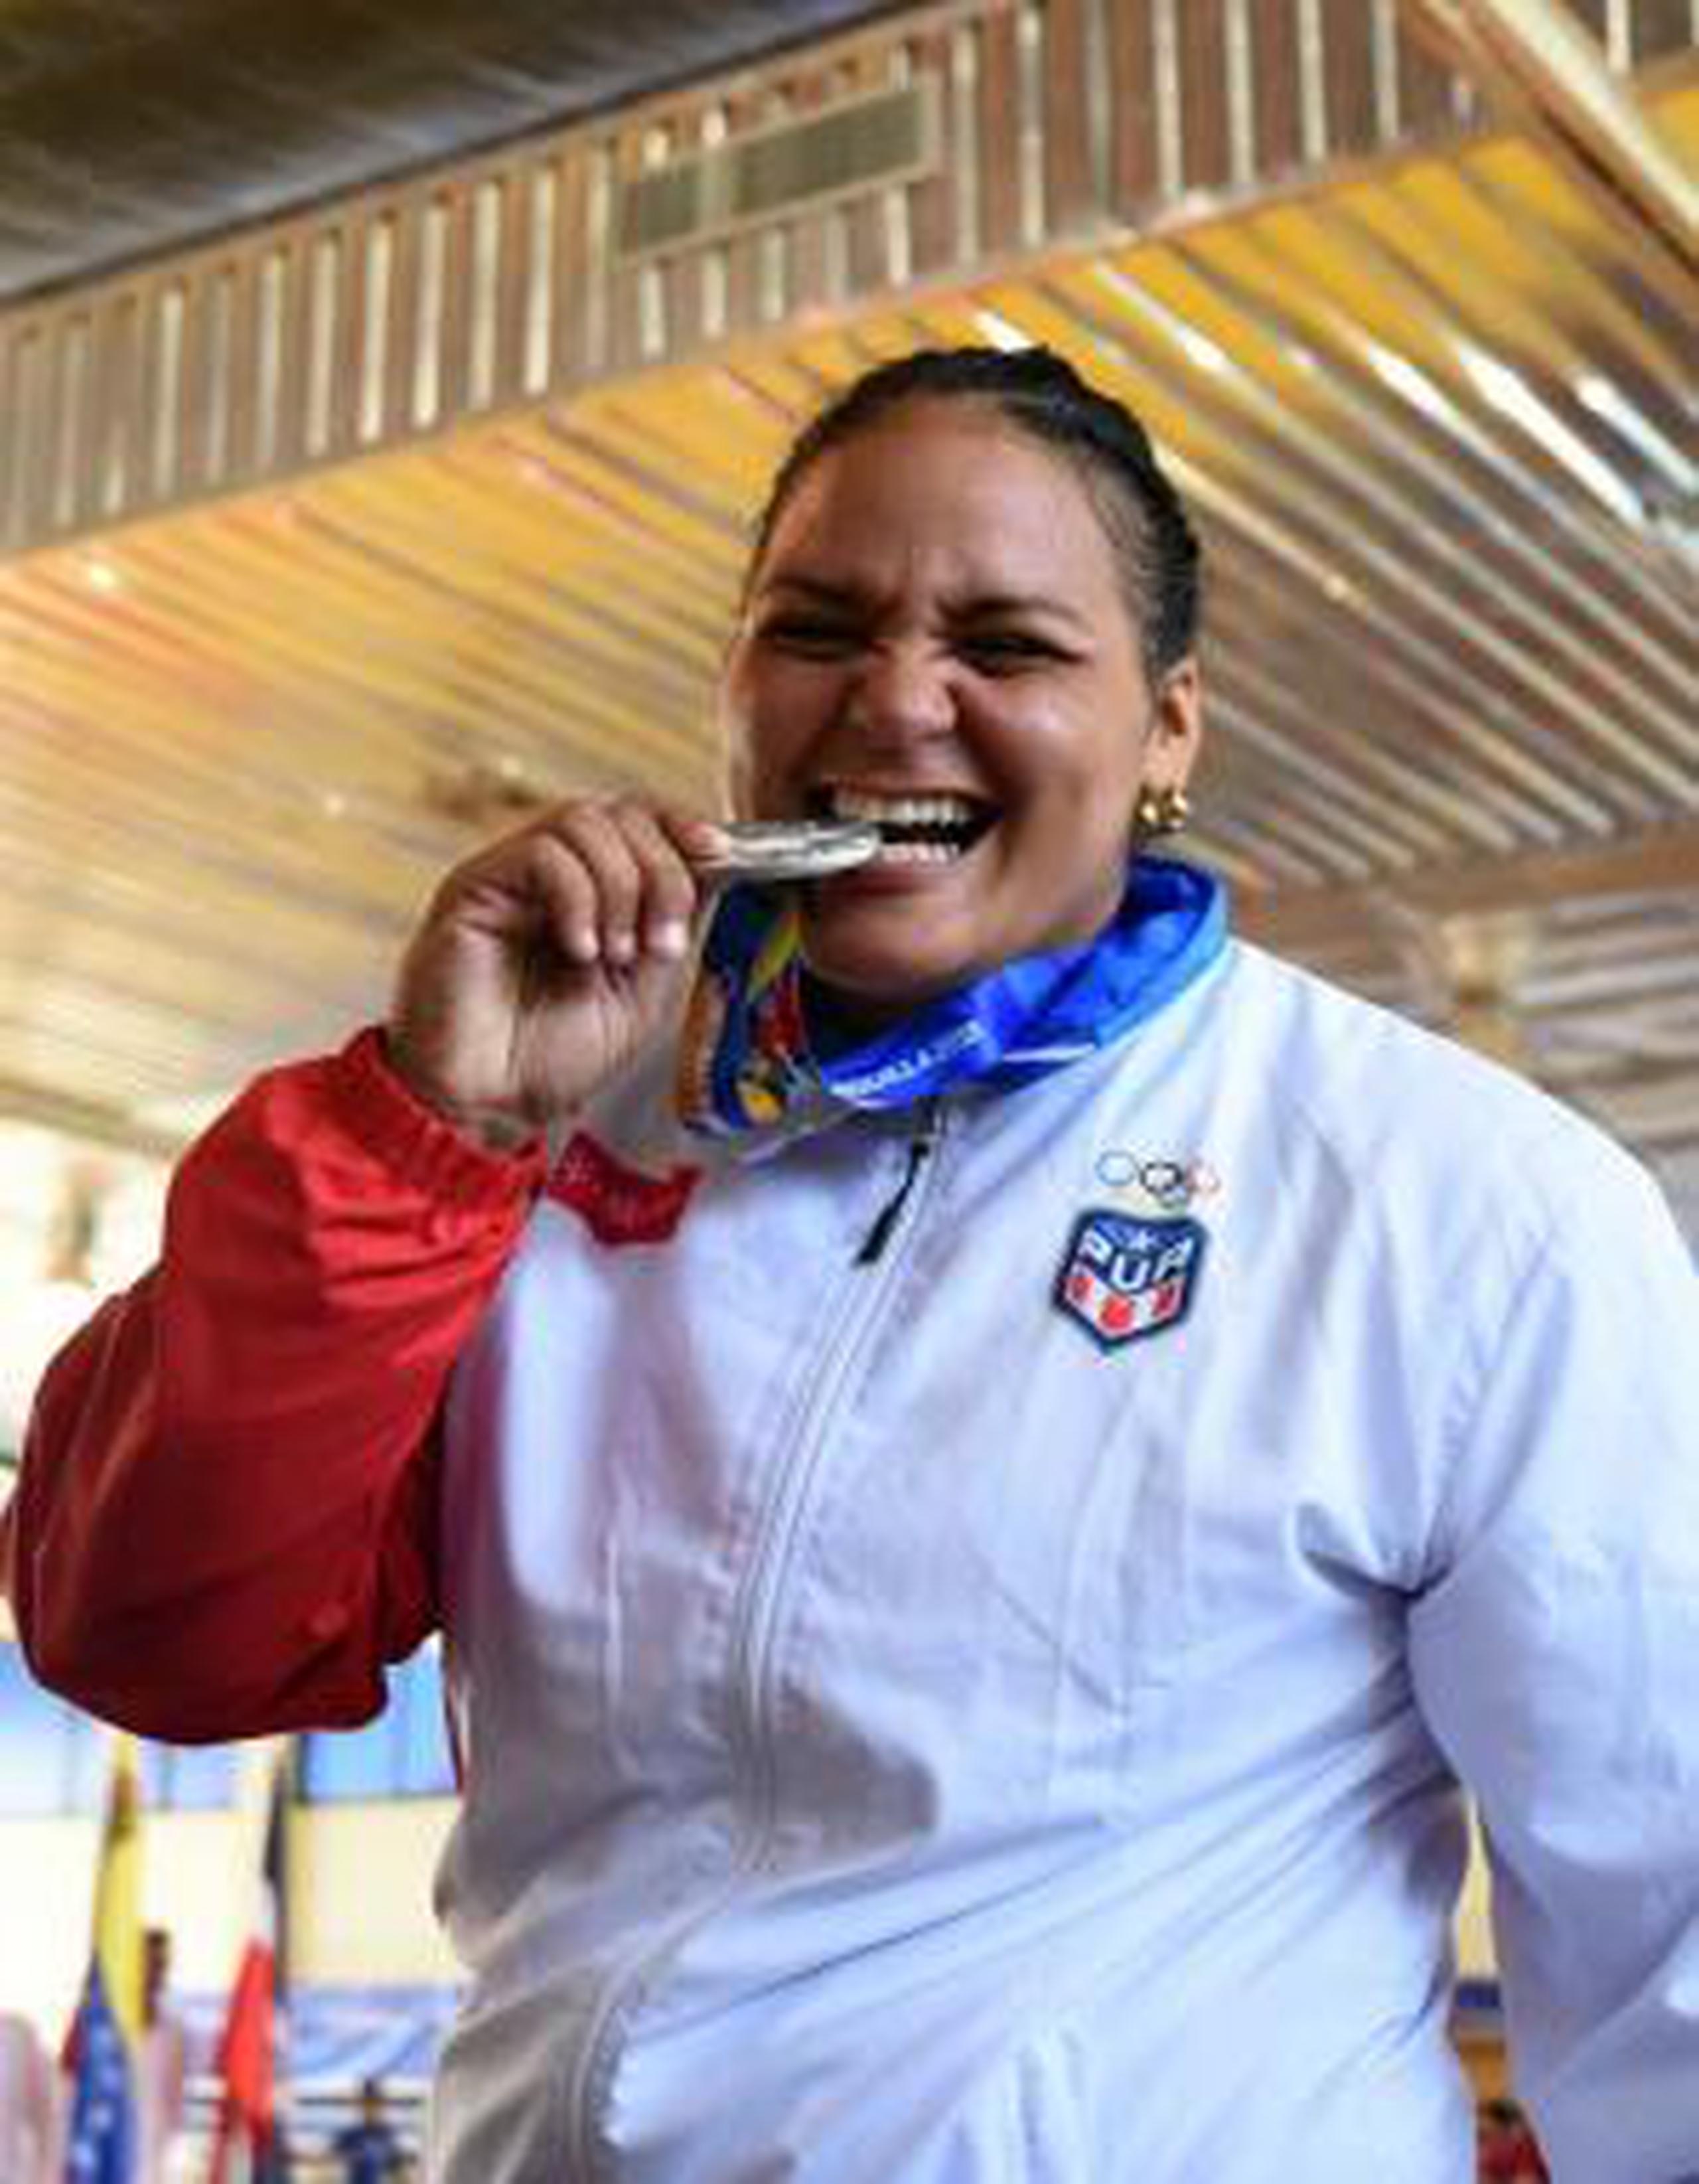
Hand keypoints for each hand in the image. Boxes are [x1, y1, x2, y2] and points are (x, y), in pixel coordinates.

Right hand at [387, 798, 726, 1147]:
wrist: (489, 1106)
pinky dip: (577, 898)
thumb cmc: (553, 1059)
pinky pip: (540, 854)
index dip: (684, 826)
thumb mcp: (645, 989)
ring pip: (581, 821)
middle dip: (662, 870)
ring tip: (618, 954)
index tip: (720, 854)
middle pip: (619, 812)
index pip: (641, 819)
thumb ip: (672, 925)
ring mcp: (509, 876)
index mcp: (591, 891)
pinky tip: (580, 950)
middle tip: (664, 939)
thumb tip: (714, 866)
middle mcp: (548, 874)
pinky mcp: (473, 888)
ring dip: (622, 886)